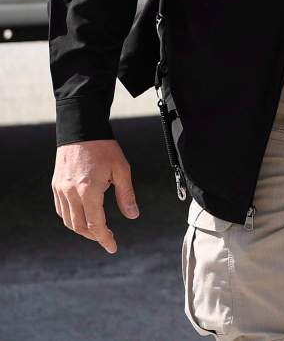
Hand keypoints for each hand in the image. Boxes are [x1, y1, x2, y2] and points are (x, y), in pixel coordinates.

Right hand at [51, 139, 139, 253]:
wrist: (82, 130)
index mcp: (88, 191)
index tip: (112, 247)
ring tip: (97, 230)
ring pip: (67, 220)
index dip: (104, 238)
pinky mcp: (56, 185)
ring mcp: (61, 190)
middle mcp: (71, 193)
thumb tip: (133, 215)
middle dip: (94, 236)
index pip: (95, 224)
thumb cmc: (104, 148)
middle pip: (79, 226)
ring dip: (82, 229)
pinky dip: (70, 218)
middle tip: (107, 238)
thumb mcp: (122, 170)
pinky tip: (82, 217)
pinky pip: (61, 209)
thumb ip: (126, 195)